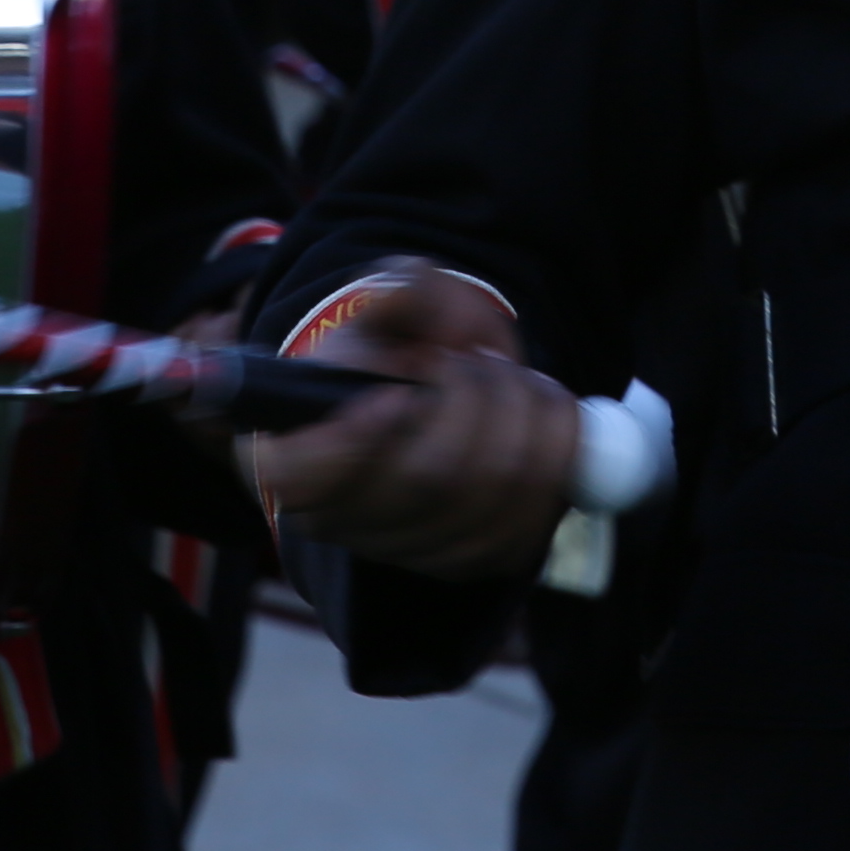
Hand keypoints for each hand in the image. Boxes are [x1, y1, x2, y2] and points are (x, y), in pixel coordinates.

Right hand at [227, 266, 582, 583]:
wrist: (450, 388)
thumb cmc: (407, 348)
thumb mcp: (398, 304)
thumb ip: (398, 291)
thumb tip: (387, 301)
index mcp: (295, 454)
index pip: (299, 477)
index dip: (349, 443)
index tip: (397, 395)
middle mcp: (345, 518)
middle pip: (425, 479)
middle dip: (475, 397)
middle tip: (478, 358)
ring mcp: (410, 549)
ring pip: (488, 497)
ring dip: (523, 418)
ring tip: (511, 380)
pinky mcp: (473, 560)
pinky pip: (529, 519)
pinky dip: (553, 455)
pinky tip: (538, 418)